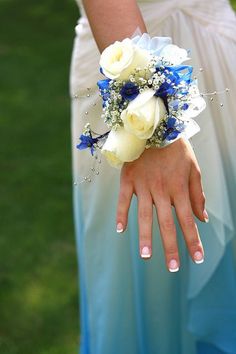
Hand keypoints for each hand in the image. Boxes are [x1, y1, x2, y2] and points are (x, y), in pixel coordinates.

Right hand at [116, 138, 207, 271]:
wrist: (155, 128)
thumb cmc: (177, 150)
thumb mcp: (194, 168)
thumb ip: (198, 194)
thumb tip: (202, 219)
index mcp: (179, 189)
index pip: (187, 220)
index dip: (193, 240)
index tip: (197, 259)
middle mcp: (162, 190)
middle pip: (166, 223)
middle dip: (171, 247)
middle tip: (173, 268)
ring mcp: (143, 185)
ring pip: (144, 215)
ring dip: (145, 237)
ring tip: (146, 256)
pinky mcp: (128, 179)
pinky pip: (123, 199)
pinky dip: (121, 214)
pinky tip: (120, 230)